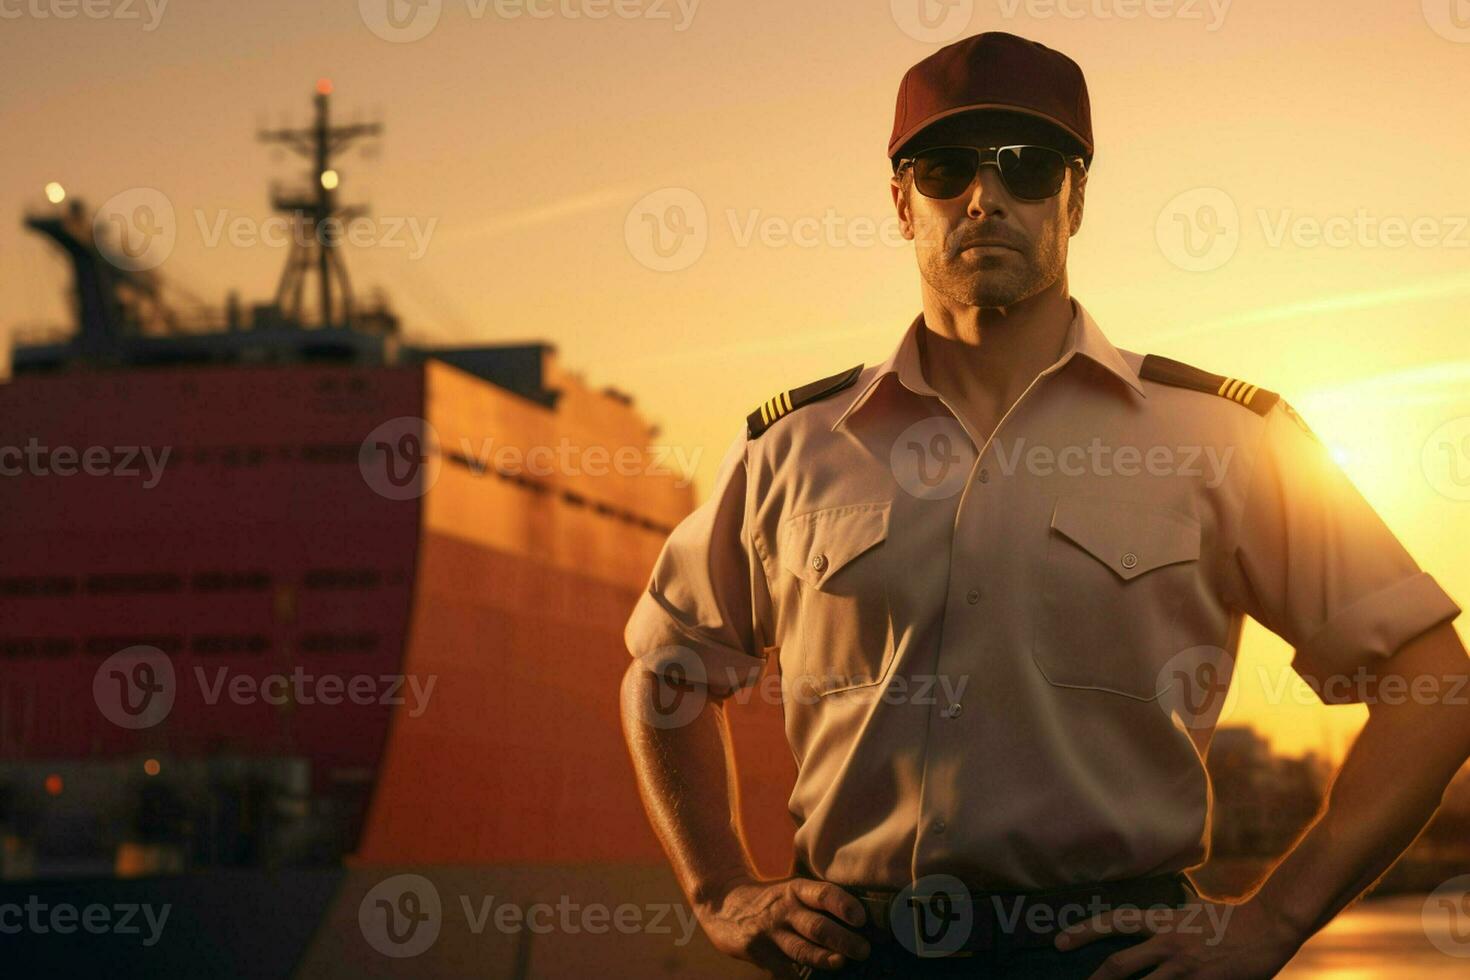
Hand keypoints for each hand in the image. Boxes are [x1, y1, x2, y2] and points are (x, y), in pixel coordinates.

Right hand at [695, 875, 871, 976]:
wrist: (723, 903)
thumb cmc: (770, 900)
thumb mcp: (791, 891)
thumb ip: (818, 902)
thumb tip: (863, 921)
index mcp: (797, 890)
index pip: (824, 894)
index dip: (844, 905)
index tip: (861, 918)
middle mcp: (785, 909)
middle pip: (817, 925)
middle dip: (843, 939)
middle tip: (864, 950)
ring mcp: (770, 932)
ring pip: (801, 949)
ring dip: (824, 958)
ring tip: (841, 962)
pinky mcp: (758, 952)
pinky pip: (783, 970)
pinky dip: (798, 977)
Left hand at [1053, 893, 1305, 978]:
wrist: (1268, 926)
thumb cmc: (1231, 917)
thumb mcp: (1194, 907)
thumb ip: (1176, 906)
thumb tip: (1170, 893)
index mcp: (1163, 921)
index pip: (1114, 922)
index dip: (1084, 932)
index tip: (1059, 942)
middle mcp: (1168, 944)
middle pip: (1119, 965)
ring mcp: (1185, 969)